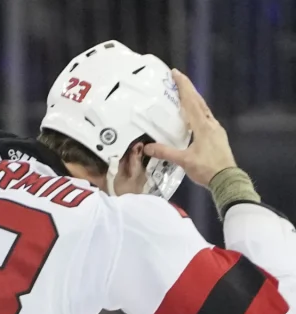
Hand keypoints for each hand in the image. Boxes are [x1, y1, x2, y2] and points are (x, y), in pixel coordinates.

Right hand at [143, 69, 236, 188]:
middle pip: (199, 102)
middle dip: (188, 89)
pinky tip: (192, 116)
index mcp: (202, 126)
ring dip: (193, 100)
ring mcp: (216, 130)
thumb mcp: (184, 160)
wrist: (227, 180)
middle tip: (178, 79)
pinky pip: (205, 119)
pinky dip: (197, 112)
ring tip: (183, 95)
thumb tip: (147, 147)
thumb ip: (165, 152)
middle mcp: (210, 124)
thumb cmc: (206, 168)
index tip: (176, 73)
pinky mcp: (217, 136)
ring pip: (203, 110)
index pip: (191, 102)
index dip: (183, 87)